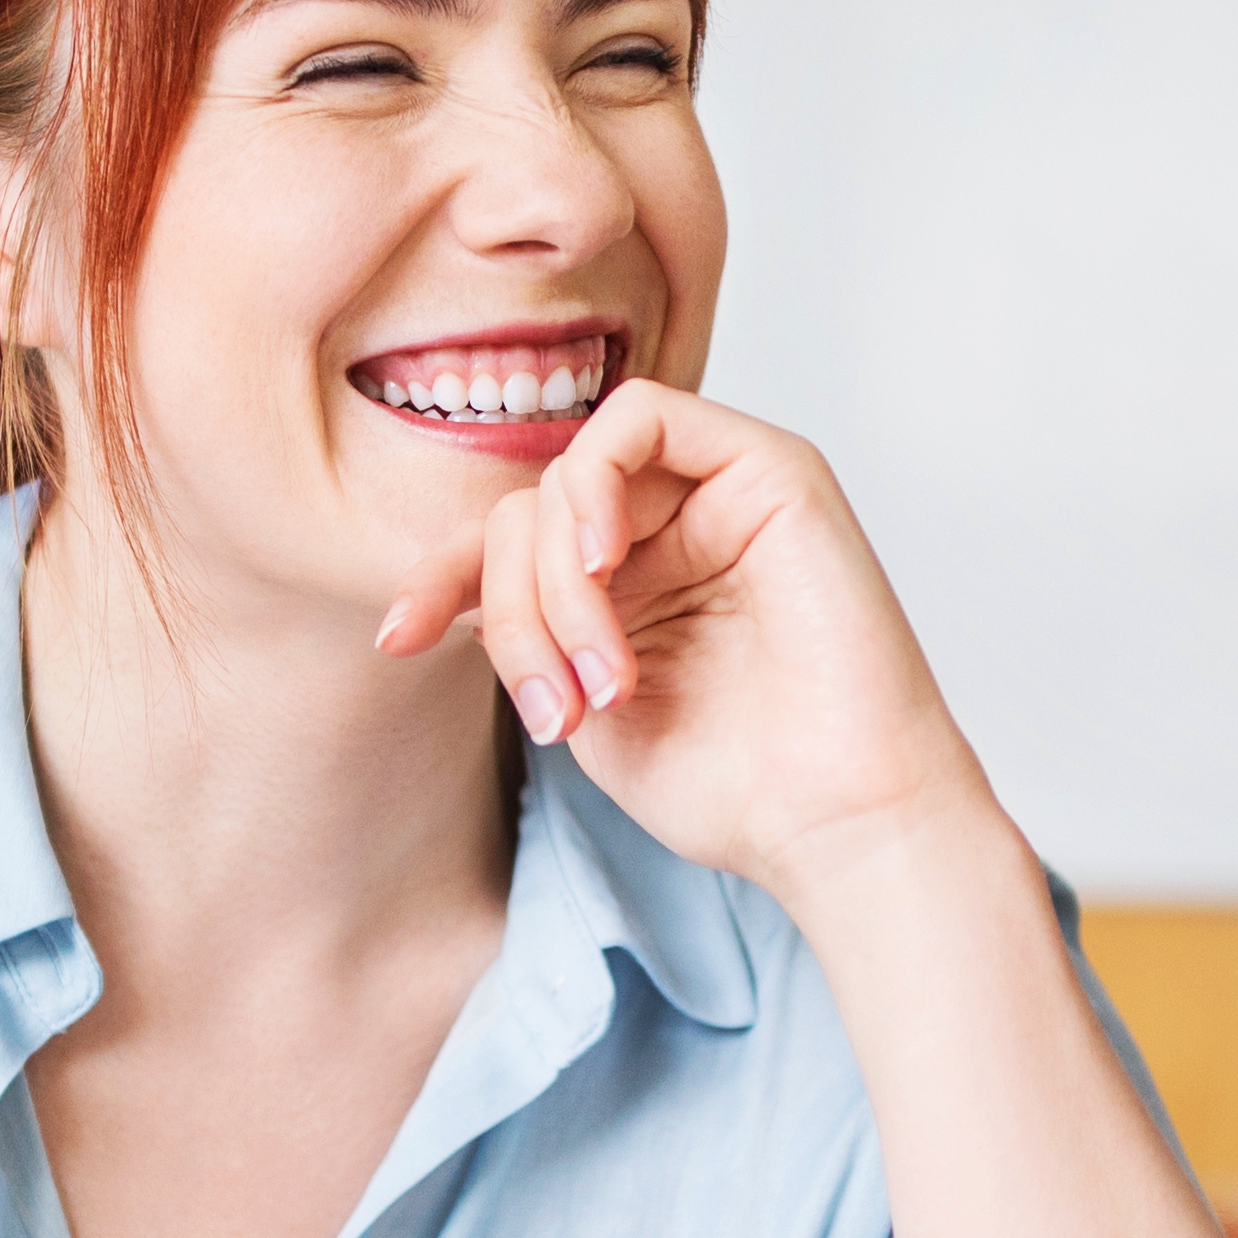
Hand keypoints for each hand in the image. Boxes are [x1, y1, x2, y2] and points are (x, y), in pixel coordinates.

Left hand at [374, 381, 1003, 913]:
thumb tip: (457, 583)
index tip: (400, 640)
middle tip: (556, 707)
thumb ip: (527, 631)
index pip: (508, 546)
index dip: (442, 580)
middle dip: (516, 612)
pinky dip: (596, 483)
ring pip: (569, 472)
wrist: (837, 820)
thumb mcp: (585, 709)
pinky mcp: (768, 467)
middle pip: (526, 514)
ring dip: (556, 579)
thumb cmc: (736, 788)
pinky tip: (605, 563)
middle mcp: (671, 531)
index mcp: (630, 587)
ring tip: (602, 676)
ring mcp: (718, 494)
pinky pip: (642, 417)